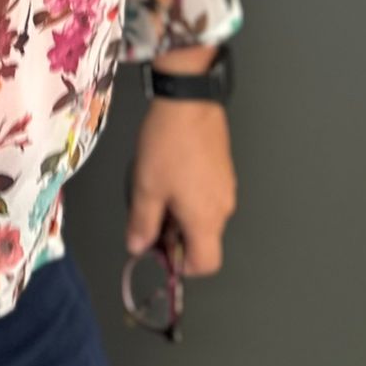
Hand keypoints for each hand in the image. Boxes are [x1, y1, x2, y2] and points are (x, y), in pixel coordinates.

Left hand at [125, 100, 236, 276]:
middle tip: (150, 215)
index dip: (181, 265)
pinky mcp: (224, 168)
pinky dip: (191, 196)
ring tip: (157, 189)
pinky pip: (209, 195)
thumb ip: (142, 223)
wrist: (189, 100)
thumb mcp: (146, 188)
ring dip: (182, 215)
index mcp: (206, 219)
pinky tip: (171, 174)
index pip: (206, 264)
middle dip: (176, 236)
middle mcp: (223, 207)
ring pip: (205, 217)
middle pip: (204, 240)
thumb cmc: (168, 144)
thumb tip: (138, 247)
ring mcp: (227, 187)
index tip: (159, 250)